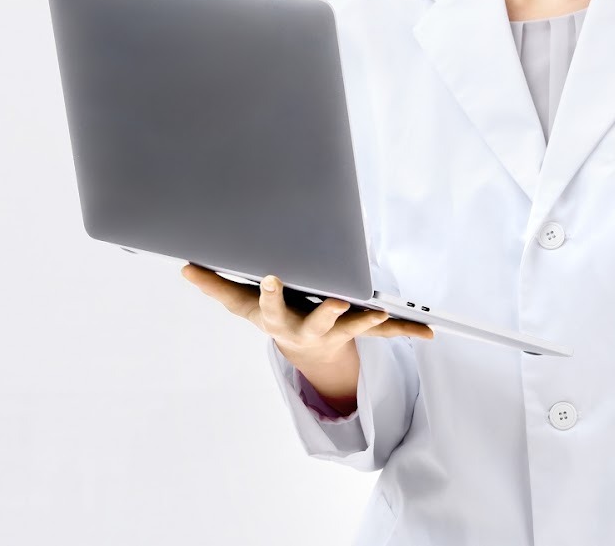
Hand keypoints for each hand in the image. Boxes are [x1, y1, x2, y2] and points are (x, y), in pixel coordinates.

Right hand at [181, 263, 432, 366]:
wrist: (305, 349)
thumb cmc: (275, 315)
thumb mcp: (243, 304)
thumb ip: (216, 284)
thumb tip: (185, 267)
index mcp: (280, 320)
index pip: (270, 305)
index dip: (269, 292)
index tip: (271, 276)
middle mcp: (310, 330)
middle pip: (319, 322)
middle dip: (328, 313)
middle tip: (338, 302)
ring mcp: (337, 333)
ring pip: (356, 328)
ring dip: (370, 321)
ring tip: (385, 313)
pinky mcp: (361, 331)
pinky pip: (386, 333)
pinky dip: (406, 330)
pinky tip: (429, 332)